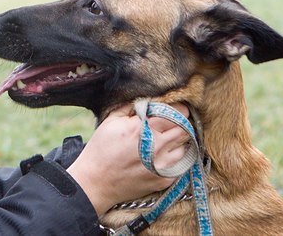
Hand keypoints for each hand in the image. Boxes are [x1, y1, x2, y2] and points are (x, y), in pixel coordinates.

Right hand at [66, 102, 189, 215]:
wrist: (96, 182)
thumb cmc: (101, 149)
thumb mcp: (111, 121)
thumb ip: (132, 107)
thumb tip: (150, 99)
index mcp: (143, 128)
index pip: (176, 113)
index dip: (179, 109)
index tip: (177, 108)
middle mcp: (156, 146)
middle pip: (185, 129)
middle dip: (182, 123)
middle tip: (174, 122)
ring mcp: (162, 165)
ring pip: (186, 146)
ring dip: (179, 141)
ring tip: (166, 140)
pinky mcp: (164, 180)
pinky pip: (181, 164)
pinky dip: (175, 158)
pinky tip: (161, 156)